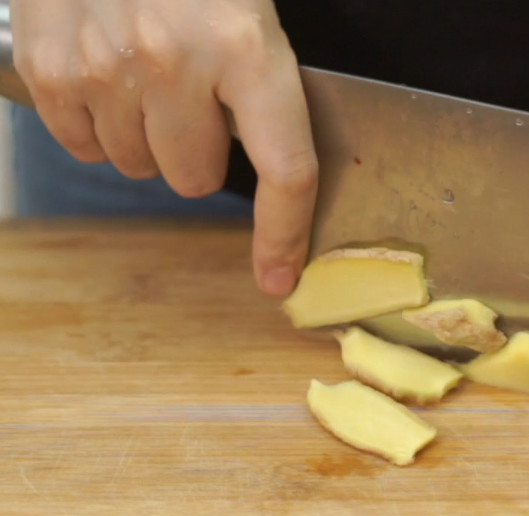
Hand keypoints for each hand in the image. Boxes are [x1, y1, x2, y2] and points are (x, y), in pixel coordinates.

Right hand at [11, 0, 316, 296]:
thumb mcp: (249, 6)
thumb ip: (264, 81)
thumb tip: (279, 171)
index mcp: (247, 45)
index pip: (283, 169)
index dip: (284, 234)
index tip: (277, 277)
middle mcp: (174, 59)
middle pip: (195, 178)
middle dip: (200, 150)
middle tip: (194, 97)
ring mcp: (102, 64)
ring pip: (135, 164)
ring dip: (147, 133)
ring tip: (147, 72)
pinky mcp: (46, 63)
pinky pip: (80, 142)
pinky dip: (95, 121)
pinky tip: (104, 72)